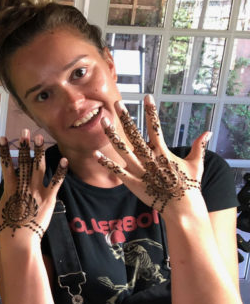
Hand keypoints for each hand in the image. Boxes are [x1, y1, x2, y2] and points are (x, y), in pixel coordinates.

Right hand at [0, 130, 66, 240]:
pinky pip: (56, 181)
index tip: (3, 137)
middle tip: (25, 132)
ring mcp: (37, 191)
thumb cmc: (5, 227)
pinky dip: (60, 170)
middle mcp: (23, 186)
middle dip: (24, 145)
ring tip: (40, 138)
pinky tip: (63, 159)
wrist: (20, 240)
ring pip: (39, 166)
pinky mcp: (49, 198)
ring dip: (40, 151)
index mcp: (10, 188)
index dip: (5, 150)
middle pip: (24, 161)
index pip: (6, 164)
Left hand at [97, 95, 205, 212]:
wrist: (182, 208)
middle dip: (125, 118)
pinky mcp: (132, 182)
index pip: (155, 127)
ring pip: (122, 149)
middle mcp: (149, 158)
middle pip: (134, 134)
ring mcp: (139, 170)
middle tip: (116, 103)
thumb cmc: (189, 187)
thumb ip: (199, 147)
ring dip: (112, 135)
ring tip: (103, 121)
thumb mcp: (196, 164)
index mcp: (163, 152)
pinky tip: (96, 154)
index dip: (151, 111)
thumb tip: (208, 132)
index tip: (147, 96)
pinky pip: (116, 171)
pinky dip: (106, 163)